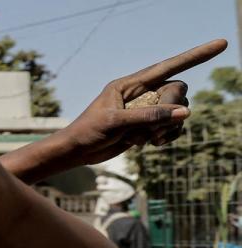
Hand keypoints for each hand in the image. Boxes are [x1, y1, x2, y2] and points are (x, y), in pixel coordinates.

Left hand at [58, 39, 225, 162]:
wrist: (77, 152)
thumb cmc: (89, 132)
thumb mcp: (117, 123)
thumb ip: (150, 116)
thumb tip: (185, 113)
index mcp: (130, 84)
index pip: (169, 66)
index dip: (196, 55)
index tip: (221, 44)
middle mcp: (141, 93)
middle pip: (176, 91)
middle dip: (170, 110)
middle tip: (150, 128)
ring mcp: (145, 110)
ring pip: (177, 111)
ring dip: (165, 127)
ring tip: (141, 139)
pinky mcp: (147, 125)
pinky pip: (172, 126)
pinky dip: (167, 136)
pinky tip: (149, 145)